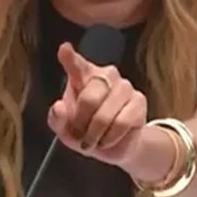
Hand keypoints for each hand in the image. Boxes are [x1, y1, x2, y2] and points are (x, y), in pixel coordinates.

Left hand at [46, 41, 146, 165]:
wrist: (112, 147)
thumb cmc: (85, 130)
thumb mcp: (64, 128)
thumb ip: (57, 118)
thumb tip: (59, 107)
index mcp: (82, 75)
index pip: (76, 64)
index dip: (69, 57)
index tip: (64, 49)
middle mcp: (105, 75)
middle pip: (89, 99)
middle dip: (81, 123)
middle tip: (79, 134)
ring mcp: (124, 86)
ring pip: (105, 114)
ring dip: (95, 133)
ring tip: (93, 139)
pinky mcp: (139, 101)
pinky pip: (121, 123)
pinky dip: (110, 137)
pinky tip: (107, 139)